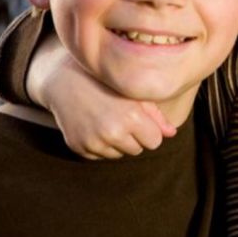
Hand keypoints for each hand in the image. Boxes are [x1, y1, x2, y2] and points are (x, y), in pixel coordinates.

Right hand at [27, 32, 176, 158]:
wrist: (66, 81)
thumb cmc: (107, 84)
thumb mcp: (134, 94)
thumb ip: (156, 115)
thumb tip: (172, 134)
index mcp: (131, 118)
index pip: (154, 141)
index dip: (149, 130)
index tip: (140, 118)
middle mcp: (112, 132)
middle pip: (137, 150)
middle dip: (134, 137)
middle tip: (120, 116)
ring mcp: (93, 141)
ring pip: (119, 155)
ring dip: (117, 142)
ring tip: (106, 118)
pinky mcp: (78, 147)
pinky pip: (99, 156)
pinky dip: (99, 145)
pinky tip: (93, 124)